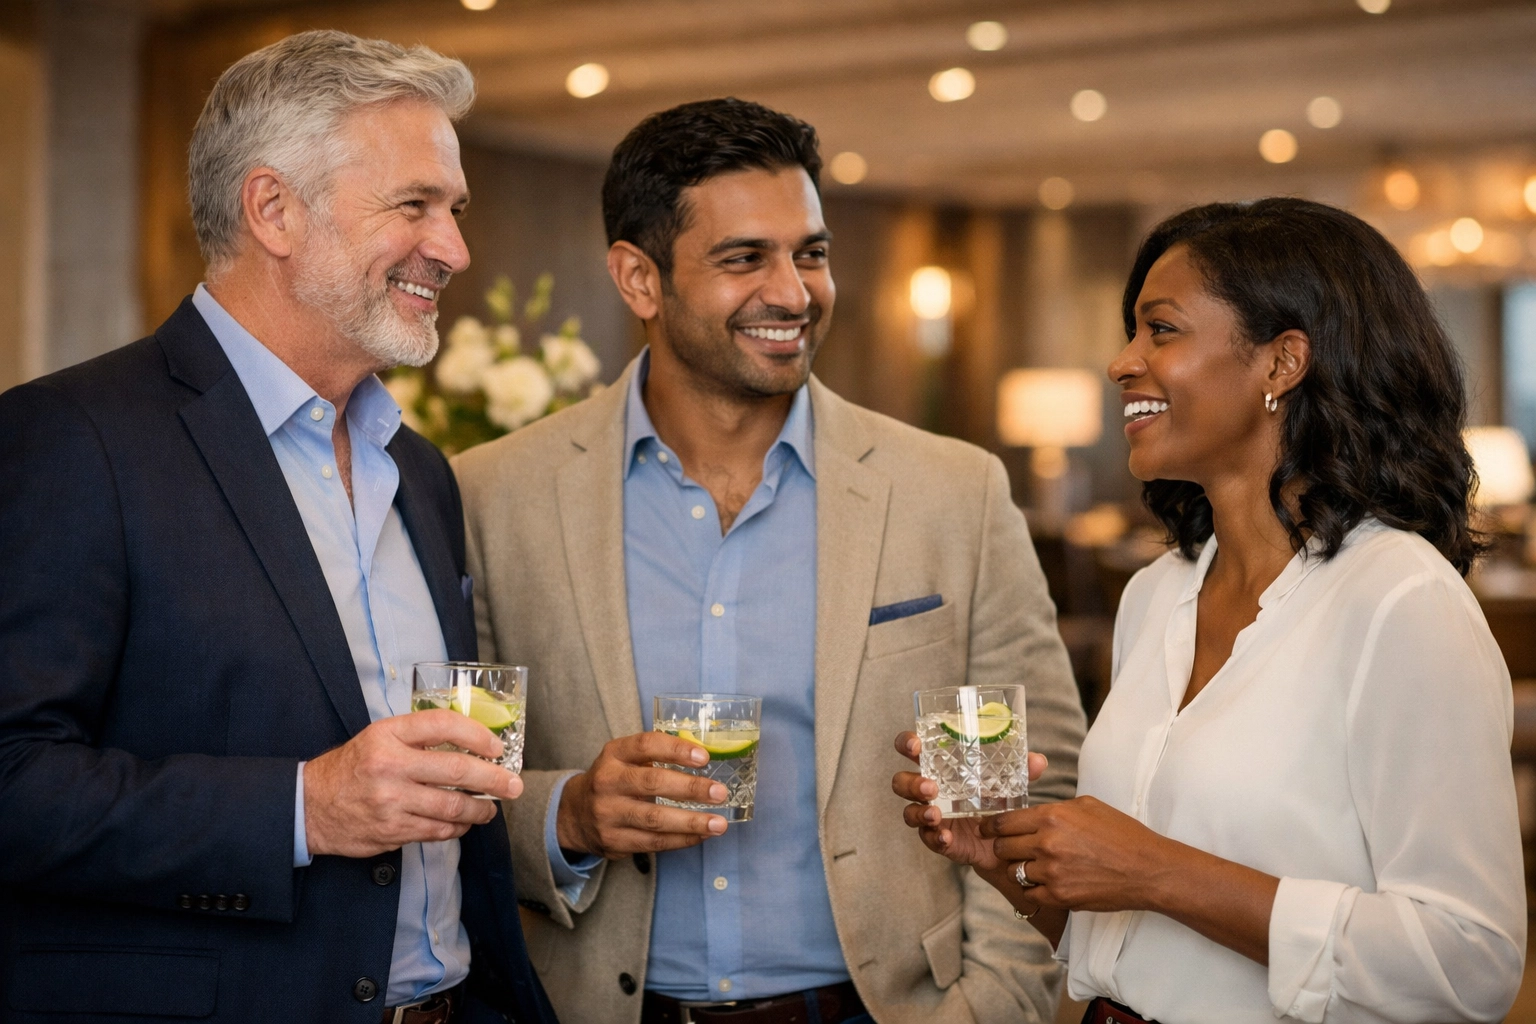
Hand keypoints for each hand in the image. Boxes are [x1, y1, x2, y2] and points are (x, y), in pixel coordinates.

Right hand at [304, 709, 522, 857]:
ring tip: (492, 808)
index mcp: (388, 735)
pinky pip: (437, 830)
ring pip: (452, 806)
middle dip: (494, 779)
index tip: (496, 747)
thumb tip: (472, 740)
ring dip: (481, 809)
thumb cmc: (354, 766)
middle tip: (513, 784)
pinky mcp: (391, 831)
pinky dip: (457, 827)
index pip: (443, 725)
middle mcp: (390, 765)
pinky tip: (464, 822)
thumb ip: (420, 735)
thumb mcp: (380, 736)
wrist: (310, 805)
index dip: (477, 735)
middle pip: (457, 770)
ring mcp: (391, 801)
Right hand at [556, 732, 729, 857]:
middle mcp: (607, 782)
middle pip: (652, 783)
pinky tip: (701, 835)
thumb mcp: (624, 758)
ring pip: (654, 820)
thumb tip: (704, 757)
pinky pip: (653, 843)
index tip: (704, 757)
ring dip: (691, 822)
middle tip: (719, 793)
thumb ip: (657, 755)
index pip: (645, 745)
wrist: (575, 814)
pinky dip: (681, 840)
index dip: (676, 750)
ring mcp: (608, 814)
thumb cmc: (614, 780)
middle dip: (691, 789)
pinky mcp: (613, 841)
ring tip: (718, 823)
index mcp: (614, 755)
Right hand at [891, 731, 1047, 871]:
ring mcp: (931, 815)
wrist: (1003, 840)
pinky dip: (935, 837)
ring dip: (919, 811)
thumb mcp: (1008, 783)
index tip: (915, 746)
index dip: (907, 744)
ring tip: (935, 814)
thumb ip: (1021, 772)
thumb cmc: (996, 801)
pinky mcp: (938, 839)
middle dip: (911, 783)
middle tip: (930, 786)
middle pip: (901, 782)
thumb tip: (1037, 761)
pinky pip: (928, 839)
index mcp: (939, 767)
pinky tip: (946, 836)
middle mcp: (929, 790)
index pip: (911, 749)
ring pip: (909, 812)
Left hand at [981, 795, 1175, 912]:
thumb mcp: (1087, 806)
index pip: (1003, 822)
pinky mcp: (1060, 896)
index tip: (986, 829)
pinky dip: (1036, 889)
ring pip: (1015, 871)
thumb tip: (1033, 814)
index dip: (991, 826)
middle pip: (1002, 848)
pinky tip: (1049, 882)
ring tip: (1038, 865)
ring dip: (1021, 868)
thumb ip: (1055, 809)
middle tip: (1012, 848)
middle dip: (1004, 847)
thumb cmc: (1122, 834)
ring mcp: (1052, 872)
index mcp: (1052, 816)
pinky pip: (1031, 894)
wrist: (1147, 869)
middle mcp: (1047, 843)